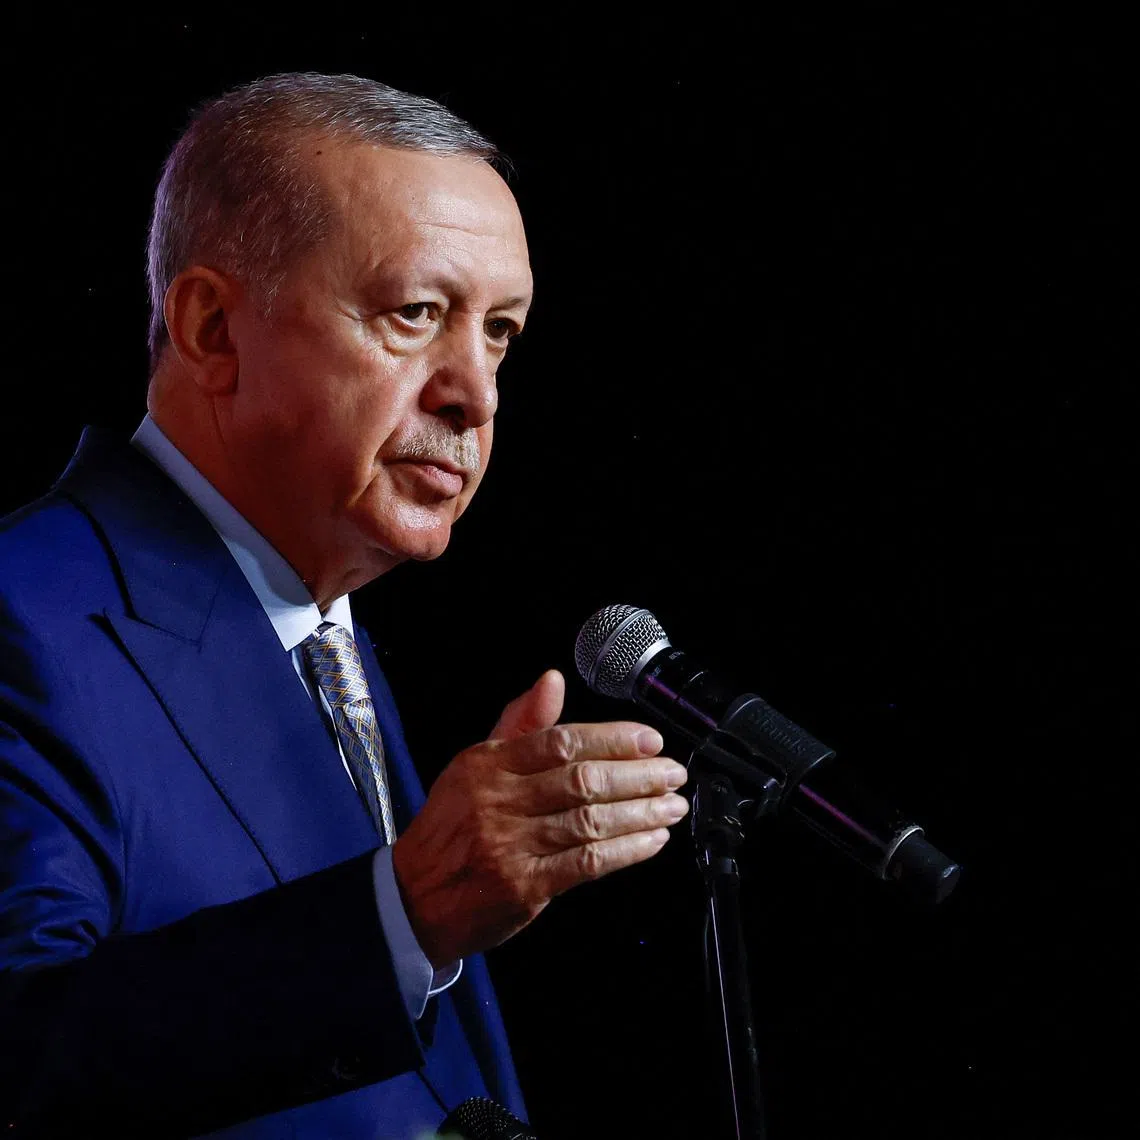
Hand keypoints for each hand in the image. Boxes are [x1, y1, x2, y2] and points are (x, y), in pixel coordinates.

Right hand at [391, 669, 687, 966]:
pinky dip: (626, 850)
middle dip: (638, 775)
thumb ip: (520, 723)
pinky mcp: (523, 887)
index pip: (560, 741)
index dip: (612, 738)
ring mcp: (510, 845)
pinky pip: (586, 863)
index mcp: (487, 764)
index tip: (650, 740)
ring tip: (672, 805)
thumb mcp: (474, 765)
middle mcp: (498, 801)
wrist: (414, 897)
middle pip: (582, 780)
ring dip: (641, 812)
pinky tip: (652, 840)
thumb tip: (552, 679)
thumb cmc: (452, 827)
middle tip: (673, 772)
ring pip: (590, 821)